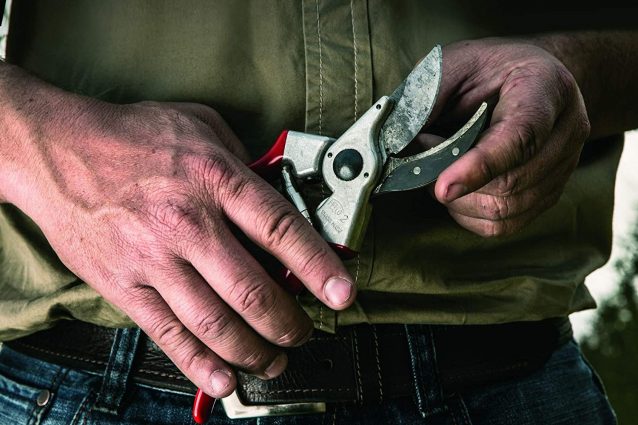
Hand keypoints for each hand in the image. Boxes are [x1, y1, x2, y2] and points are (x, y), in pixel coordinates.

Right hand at [7, 95, 354, 397]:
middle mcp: (187, 223)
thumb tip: (278, 189)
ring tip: (274, 360)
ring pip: (215, 323)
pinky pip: (168, 334)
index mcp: (215, 179)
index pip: (281, 229)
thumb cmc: (133, 136)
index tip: (343, 294)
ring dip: (253, 351)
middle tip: (304, 332)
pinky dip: (199, 364)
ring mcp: (154, 259)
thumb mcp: (201, 126)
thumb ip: (244, 159)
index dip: (319, 266)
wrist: (58, 150)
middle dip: (289, 323)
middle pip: (253, 291)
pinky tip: (224, 379)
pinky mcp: (125, 285)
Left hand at [425, 38, 589, 236]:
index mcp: (546, 87)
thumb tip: (398, 145)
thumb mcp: (453, 64)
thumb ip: (428, 100)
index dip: (480, 166)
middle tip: (427, 154)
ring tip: (442, 168)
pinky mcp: (549, 193)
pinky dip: (469, 214)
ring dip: (459, 199)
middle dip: (455, 179)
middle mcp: (567, 130)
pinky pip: (505, 224)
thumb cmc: (487, 69)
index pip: (521, 136)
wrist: (529, 77)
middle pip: (511, 183)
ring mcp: (564, 166)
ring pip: (506, 210)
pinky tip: (458, 189)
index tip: (442, 187)